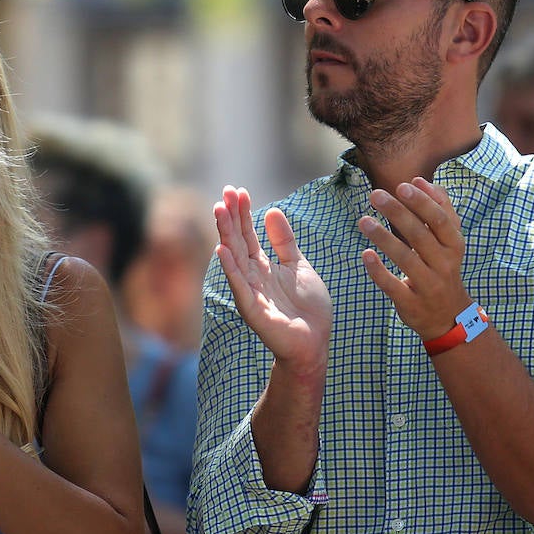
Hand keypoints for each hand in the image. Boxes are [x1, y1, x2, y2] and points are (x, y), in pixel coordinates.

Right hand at [215, 186, 331, 373]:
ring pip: (234, 258)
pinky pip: (239, 285)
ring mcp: (250, 291)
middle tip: (225, 191)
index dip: (244, 213)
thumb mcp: (299, 265)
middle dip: (231, 216)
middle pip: (239, 241)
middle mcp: (252, 276)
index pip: (249, 234)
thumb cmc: (307, 307)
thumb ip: (284, 242)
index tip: (239, 190)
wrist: (314, 342)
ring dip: (226, 234)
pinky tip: (222, 250)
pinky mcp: (252, 309)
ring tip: (219, 210)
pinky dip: (230, 267)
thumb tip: (271, 211)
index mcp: (263, 265)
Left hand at [358, 177, 471, 338]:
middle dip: (398, 213)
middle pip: (421, 235)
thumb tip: (422, 182)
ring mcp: (428, 285)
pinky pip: (393, 285)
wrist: (449, 317)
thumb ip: (440, 211)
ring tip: (363, 221)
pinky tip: (365, 254)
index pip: (440, 220)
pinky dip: (379, 270)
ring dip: (384, 238)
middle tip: (376, 194)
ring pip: (406, 259)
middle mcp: (444, 264)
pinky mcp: (410, 302)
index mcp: (454, 245)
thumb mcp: (449, 242)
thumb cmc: (443, 269)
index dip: (423, 202)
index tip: (403, 185)